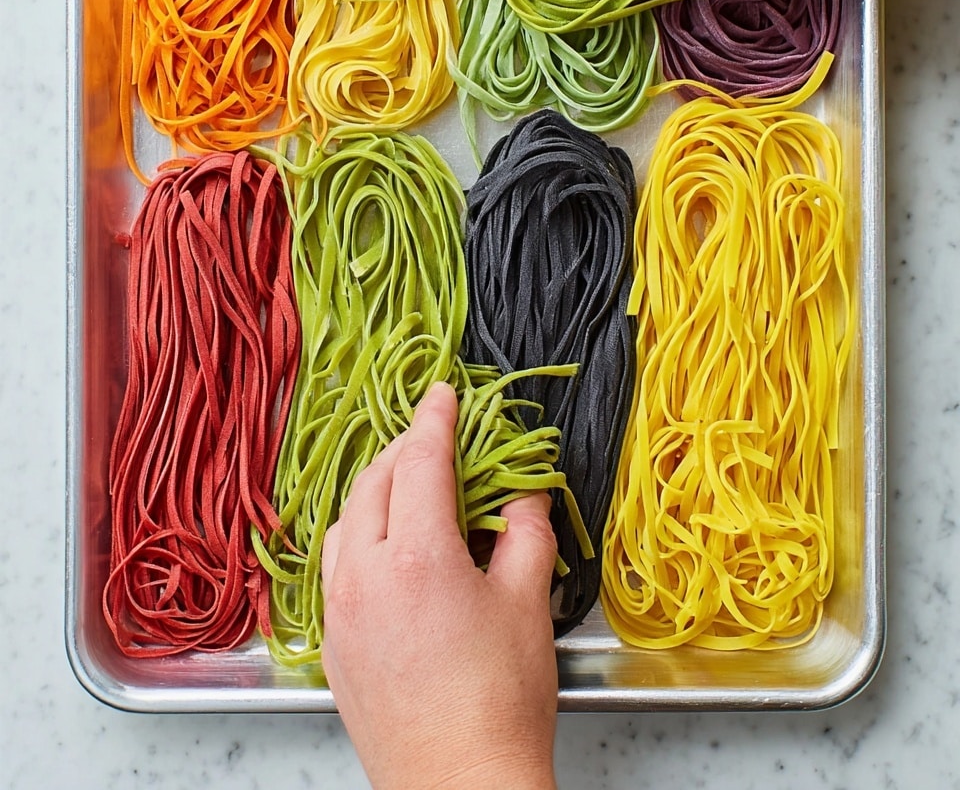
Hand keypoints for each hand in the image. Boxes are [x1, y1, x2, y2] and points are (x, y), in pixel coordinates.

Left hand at [321, 382, 558, 789]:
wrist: (459, 785)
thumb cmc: (498, 702)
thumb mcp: (527, 602)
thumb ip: (525, 530)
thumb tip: (524, 491)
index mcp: (415, 557)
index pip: (419, 462)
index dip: (435, 419)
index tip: (443, 394)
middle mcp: (363, 576)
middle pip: (372, 482)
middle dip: (403, 449)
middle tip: (433, 436)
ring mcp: (339, 612)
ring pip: (343, 522)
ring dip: (373, 490)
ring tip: (407, 486)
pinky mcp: (332, 644)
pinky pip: (333, 566)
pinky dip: (356, 536)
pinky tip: (382, 546)